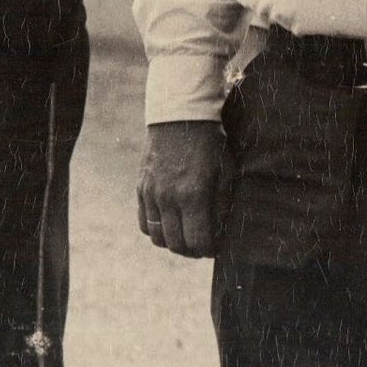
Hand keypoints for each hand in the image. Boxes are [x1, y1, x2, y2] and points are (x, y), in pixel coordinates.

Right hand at [138, 120, 226, 257]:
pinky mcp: (141, 189)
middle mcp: (169, 198)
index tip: (216, 247)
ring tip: (186, 237)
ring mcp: (152, 194)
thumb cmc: (210, 141)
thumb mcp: (225, 169)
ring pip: (158, 238)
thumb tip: (222, 230)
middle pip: (176, 245)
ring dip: (173, 243)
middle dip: (192, 251)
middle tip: (203, 246)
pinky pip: (144, 223)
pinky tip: (169, 224)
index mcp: (194, 194)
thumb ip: (223, 202)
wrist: (180, 116)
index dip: (209, 250)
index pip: (198, 241)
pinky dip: (156, 230)